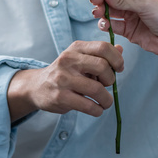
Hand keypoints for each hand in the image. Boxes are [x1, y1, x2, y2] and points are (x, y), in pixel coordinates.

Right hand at [7, 40, 123, 120]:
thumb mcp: (79, 58)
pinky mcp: (61, 97)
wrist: (36, 87)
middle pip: (102, 67)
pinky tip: (97, 109)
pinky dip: (97, 110)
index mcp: (76, 48)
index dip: (117, 59)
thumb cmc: (64, 72)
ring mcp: (63, 79)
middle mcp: (69, 60)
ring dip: (107, 99)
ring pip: (97, 89)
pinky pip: (88, 105)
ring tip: (105, 102)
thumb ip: (99, 55)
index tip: (119, 69)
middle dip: (111, 79)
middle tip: (107, 85)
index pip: (103, 47)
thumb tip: (121, 49)